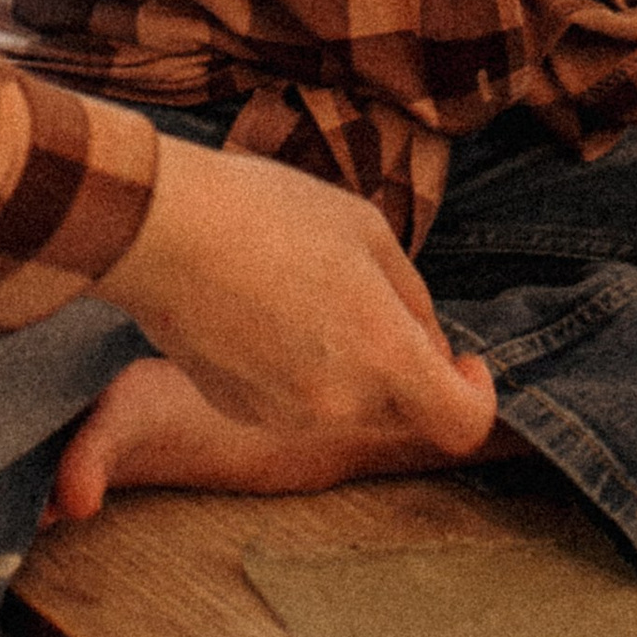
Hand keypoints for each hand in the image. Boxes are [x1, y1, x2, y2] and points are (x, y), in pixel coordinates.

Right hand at [98, 133, 496, 466]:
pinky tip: (260, 307)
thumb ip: (411, 296)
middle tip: (364, 291)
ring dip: (344, 358)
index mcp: (385, 356)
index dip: (477, 395)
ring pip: (345, 400)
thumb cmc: (267, 214)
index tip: (463, 358)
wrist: (159, 232)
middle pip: (400, 403)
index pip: (462, 422)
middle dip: (399, 357)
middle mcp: (342, 404)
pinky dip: (294, 366)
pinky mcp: (240, 410)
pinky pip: (293, 399)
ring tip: (299, 285)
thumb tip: (426, 341)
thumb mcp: (366, 229)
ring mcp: (287, 416)